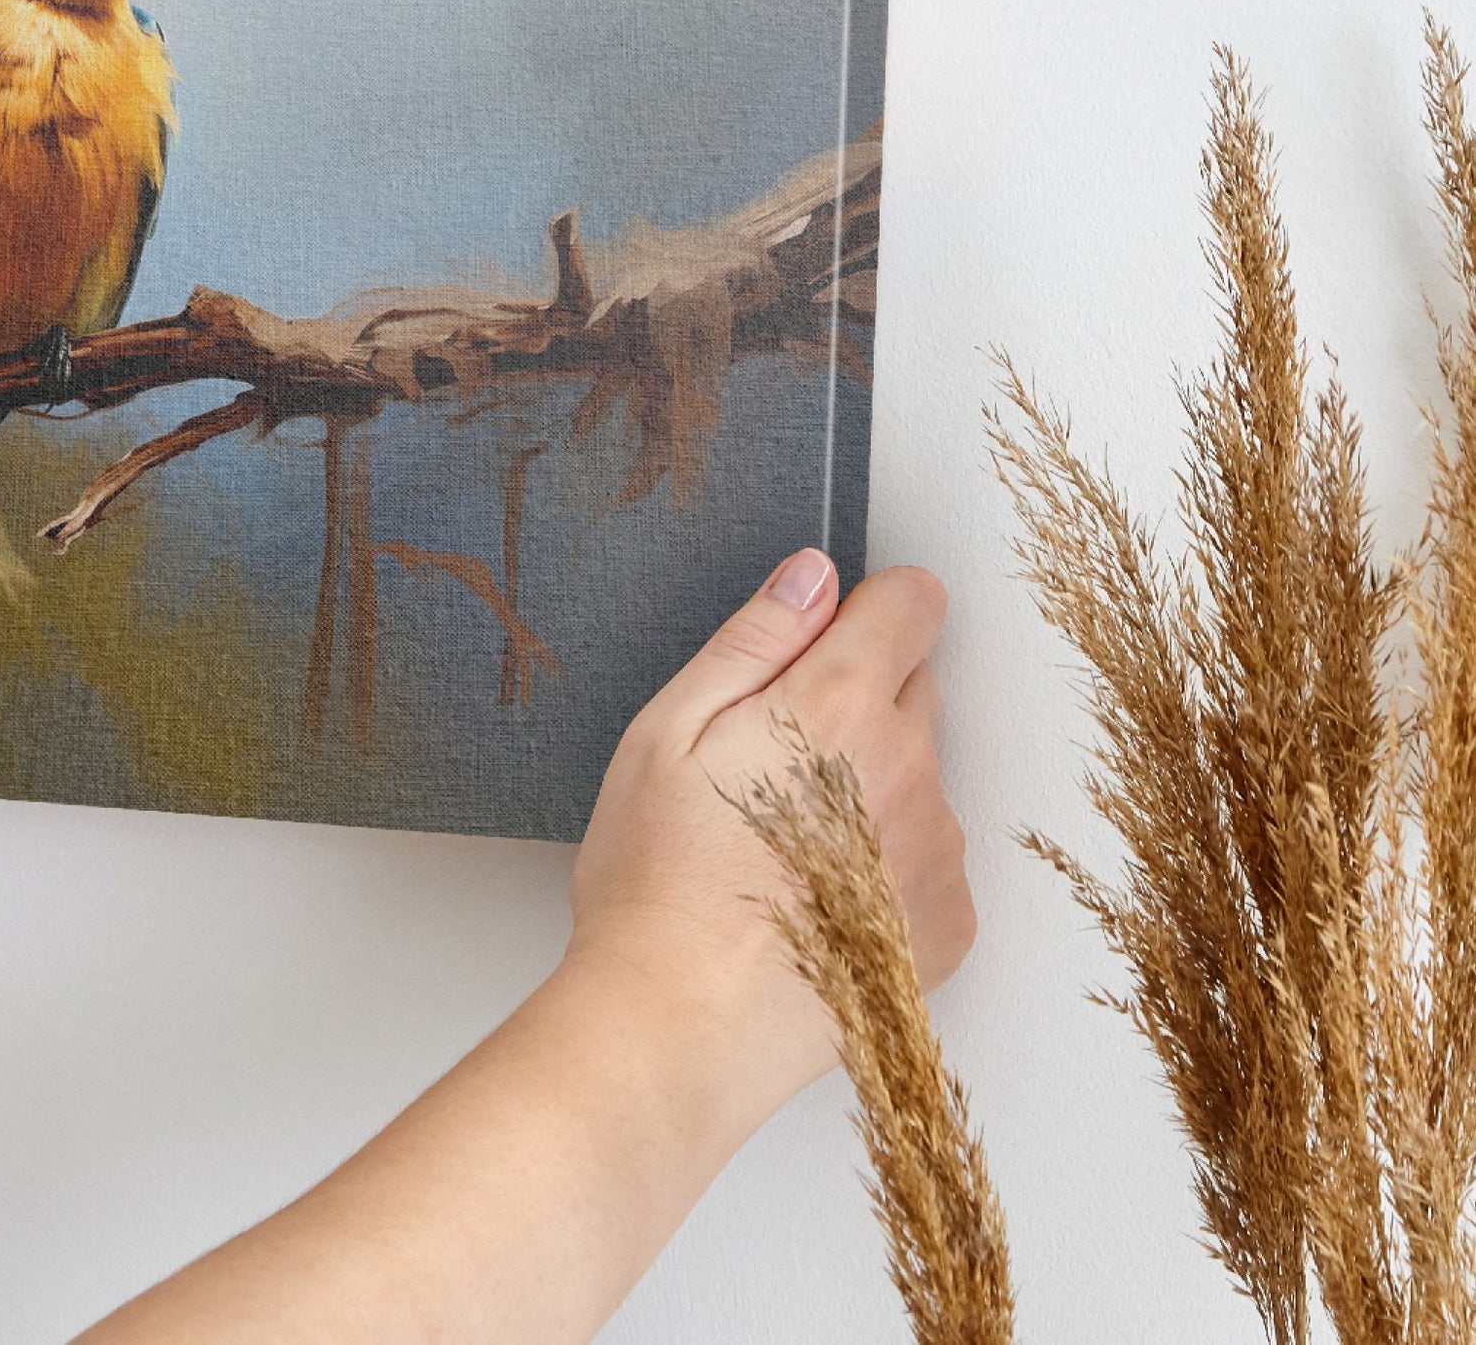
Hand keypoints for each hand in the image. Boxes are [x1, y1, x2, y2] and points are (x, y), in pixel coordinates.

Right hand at [566, 551, 974, 1132]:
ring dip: (871, 788)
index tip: (821, 644)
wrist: (680, 1028)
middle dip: (855, 701)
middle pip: (914, 687)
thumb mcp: (667, 731)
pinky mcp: (948, 924)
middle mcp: (911, 768)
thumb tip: (813, 576)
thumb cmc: (657, 883)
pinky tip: (815, 899)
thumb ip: (753, 640)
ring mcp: (937, 851)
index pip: (913, 601)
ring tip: (782, 847)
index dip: (865, 609)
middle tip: (769, 763)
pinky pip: (928, 858)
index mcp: (840, 705)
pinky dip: (886, 866)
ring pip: (918, 776)